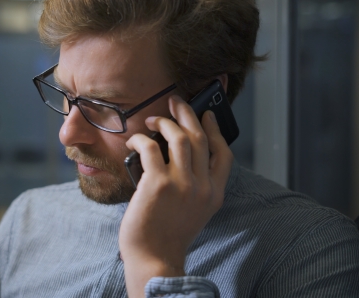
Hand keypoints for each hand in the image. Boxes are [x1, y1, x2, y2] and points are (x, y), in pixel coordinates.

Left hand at [120, 95, 232, 296]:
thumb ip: (195, 186)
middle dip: (188, 114)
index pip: (224, 154)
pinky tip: (135, 140)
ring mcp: (182, 184)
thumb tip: (178, 153)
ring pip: (180, 138)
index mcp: (214, 194)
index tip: (207, 116)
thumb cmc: (167, 234)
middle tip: (176, 102)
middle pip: (201, 138)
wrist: (154, 257)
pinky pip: (151, 148)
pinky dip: (142, 139)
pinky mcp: (158, 184)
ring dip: (165, 123)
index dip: (216, 130)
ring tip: (153, 120)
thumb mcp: (194, 211)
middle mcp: (203, 187)